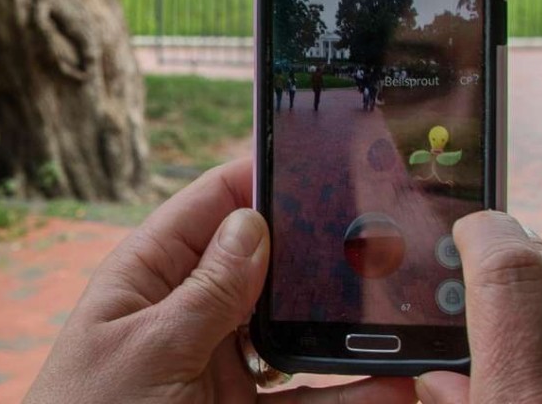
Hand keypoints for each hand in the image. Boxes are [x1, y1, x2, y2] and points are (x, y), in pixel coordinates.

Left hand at [25, 159, 415, 403]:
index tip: (318, 161)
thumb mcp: (148, 353)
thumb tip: (254, 222)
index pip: (211, 205)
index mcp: (151, 276)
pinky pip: (308, 394)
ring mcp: (222, 360)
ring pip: (293, 328)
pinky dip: (348, 392)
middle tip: (377, 235)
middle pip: (265, 261)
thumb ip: (205, 292)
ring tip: (393, 314)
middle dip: (315, 250)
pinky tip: (389, 387)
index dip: (260, 177)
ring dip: (339, 325)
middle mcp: (191, 309)